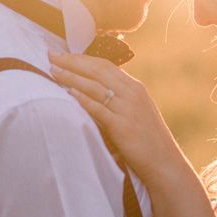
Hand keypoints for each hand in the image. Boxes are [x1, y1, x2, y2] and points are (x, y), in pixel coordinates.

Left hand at [48, 51, 179, 183]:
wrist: (164, 161)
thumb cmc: (149, 140)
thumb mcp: (137, 112)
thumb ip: (120, 100)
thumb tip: (96, 94)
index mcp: (136, 88)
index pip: (106, 66)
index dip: (83, 58)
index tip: (64, 55)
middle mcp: (132, 94)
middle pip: (98, 70)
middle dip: (73, 61)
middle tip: (52, 55)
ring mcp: (128, 109)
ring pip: (96, 86)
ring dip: (72, 76)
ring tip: (53, 71)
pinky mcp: (122, 126)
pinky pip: (99, 108)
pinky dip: (83, 98)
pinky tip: (69, 92)